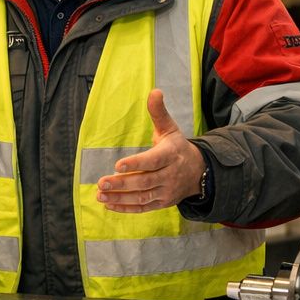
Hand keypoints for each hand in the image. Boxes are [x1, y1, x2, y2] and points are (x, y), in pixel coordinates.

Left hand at [95, 89, 204, 212]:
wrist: (199, 172)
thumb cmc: (177, 148)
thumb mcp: (170, 129)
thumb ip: (158, 112)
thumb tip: (154, 91)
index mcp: (171, 155)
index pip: (153, 161)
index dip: (136, 164)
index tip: (118, 165)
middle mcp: (170, 175)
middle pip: (145, 182)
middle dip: (122, 184)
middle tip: (102, 183)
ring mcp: (166, 191)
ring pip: (142, 198)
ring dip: (120, 198)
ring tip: (100, 195)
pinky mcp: (162, 203)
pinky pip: (143, 208)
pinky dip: (126, 208)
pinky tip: (109, 204)